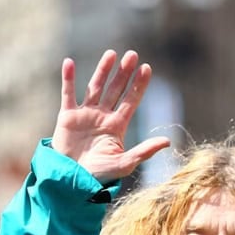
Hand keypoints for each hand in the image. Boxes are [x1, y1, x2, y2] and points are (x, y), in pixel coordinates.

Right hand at [51, 49, 170, 183]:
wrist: (71, 181)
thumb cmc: (99, 176)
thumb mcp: (124, 163)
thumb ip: (144, 151)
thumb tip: (168, 141)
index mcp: (117, 126)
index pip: (131, 101)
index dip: (139, 85)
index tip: (147, 68)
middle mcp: (102, 117)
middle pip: (115, 89)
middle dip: (124, 73)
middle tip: (132, 55)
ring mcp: (85, 115)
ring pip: (95, 87)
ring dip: (103, 70)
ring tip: (111, 54)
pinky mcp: (67, 117)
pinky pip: (67, 94)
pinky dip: (68, 78)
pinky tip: (69, 63)